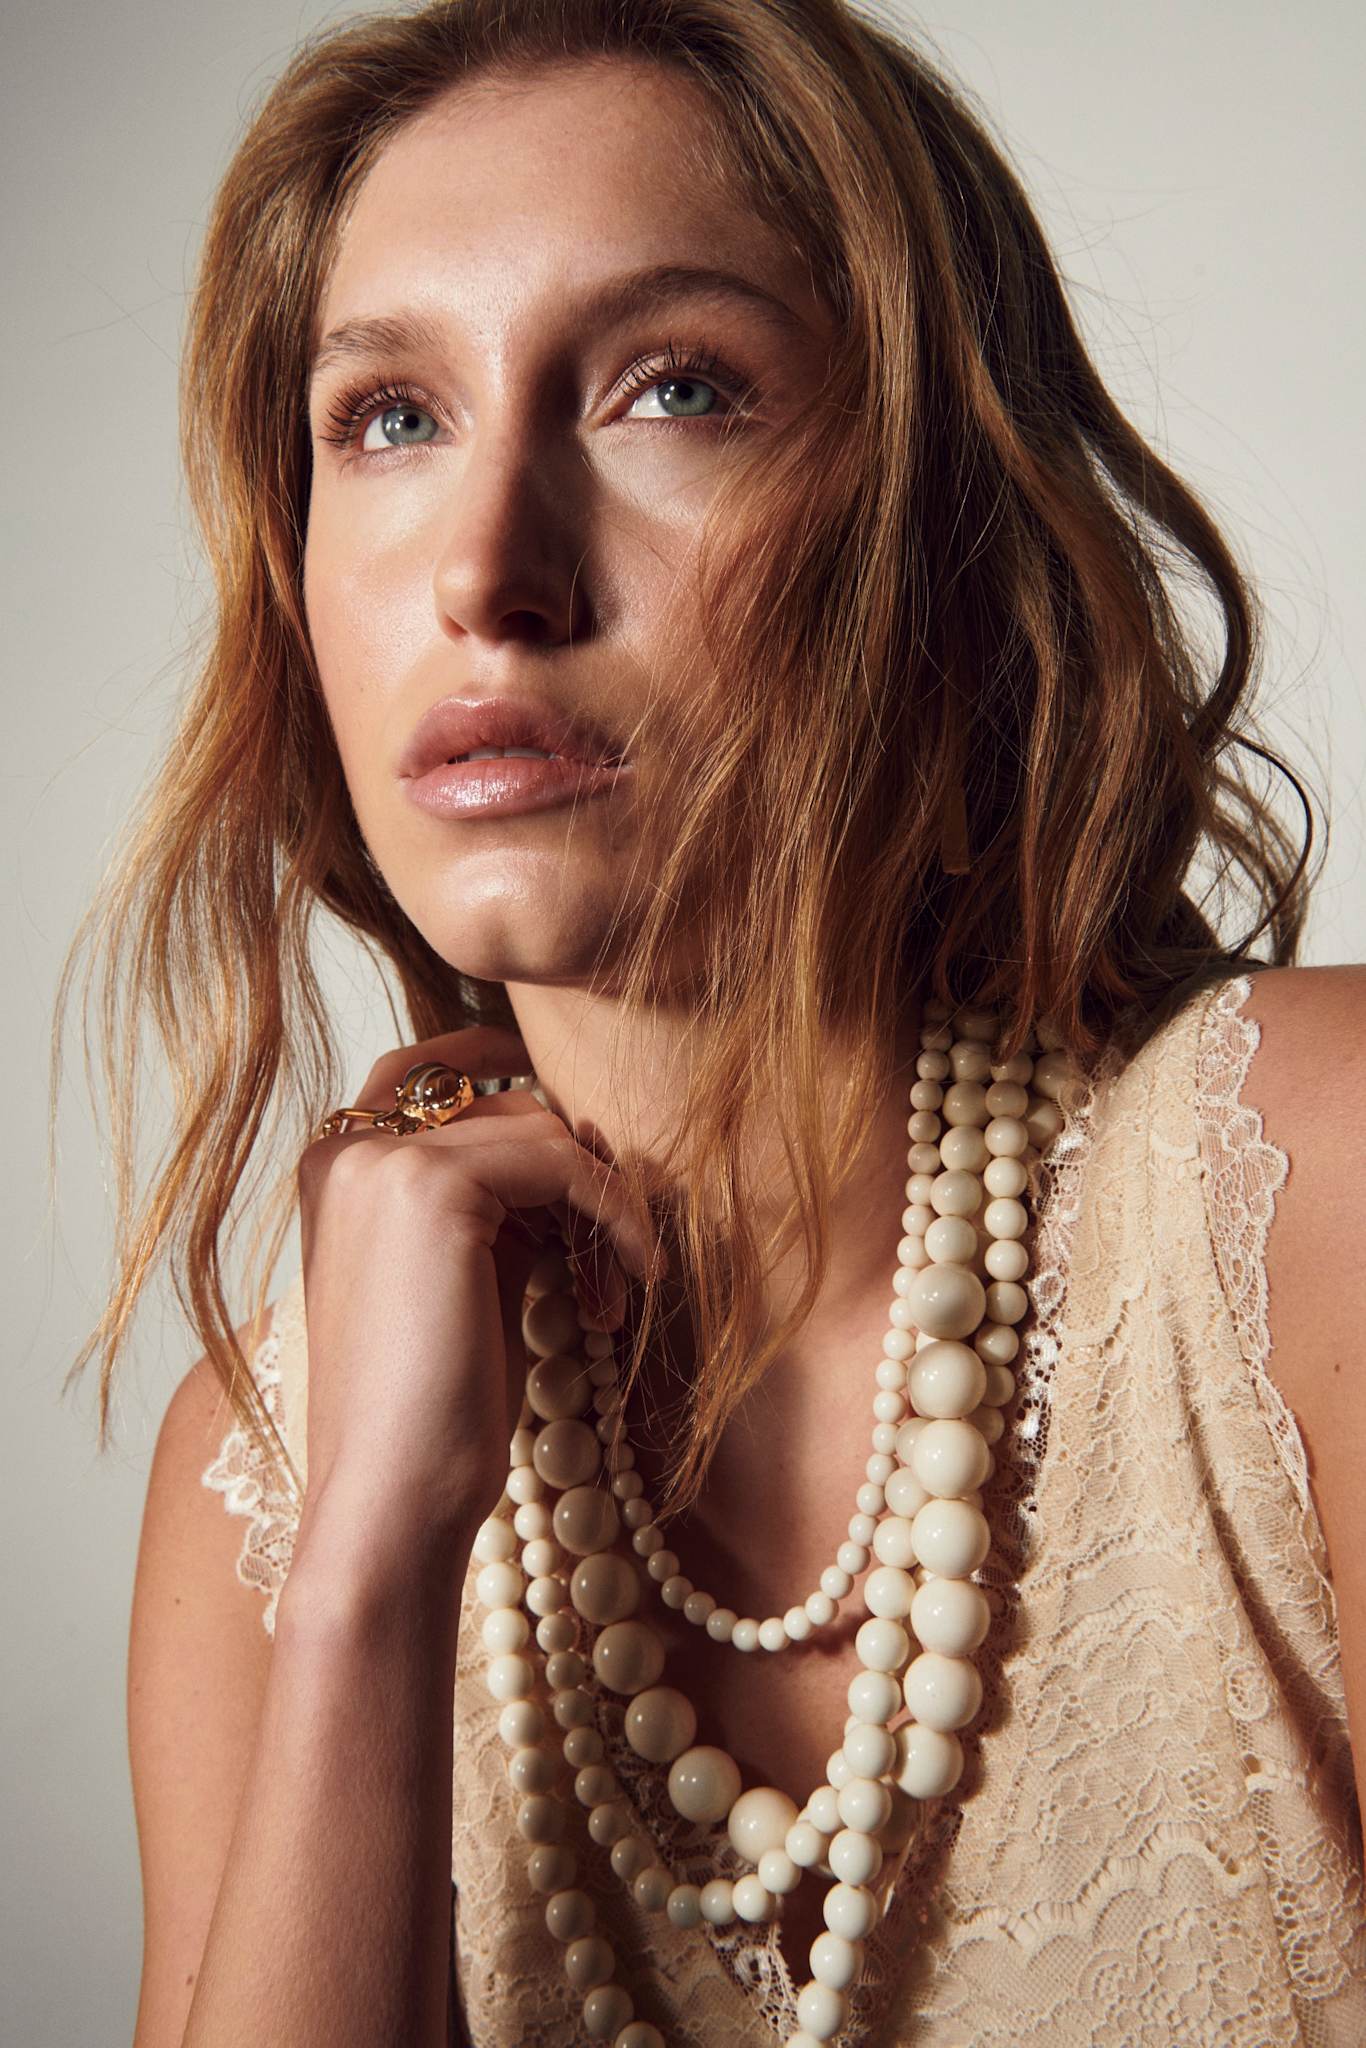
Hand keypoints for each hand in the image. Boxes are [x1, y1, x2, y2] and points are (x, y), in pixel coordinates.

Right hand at [291, 1021, 664, 1551]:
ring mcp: (382, 1161)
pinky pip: (565, 1163)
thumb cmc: (428, 1412)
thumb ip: (493, 1206)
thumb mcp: (458, 1280)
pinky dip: (616, 1214)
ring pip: (541, 1130)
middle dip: (575, 1176)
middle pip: (503, 1105)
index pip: (425, 1072)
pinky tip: (634, 1279)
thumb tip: (575, 1147)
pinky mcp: (431, 1187)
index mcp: (332, 1169)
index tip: (576, 1113)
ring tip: (610, 1296)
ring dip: (601, 1205)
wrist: (387, 1498)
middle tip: (609, 1269)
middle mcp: (344, 1149)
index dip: (500, 1067)